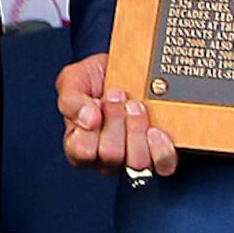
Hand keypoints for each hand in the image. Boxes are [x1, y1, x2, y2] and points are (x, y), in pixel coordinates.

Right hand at [57, 53, 177, 178]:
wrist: (130, 66)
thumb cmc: (98, 77)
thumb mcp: (73, 79)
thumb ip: (70, 100)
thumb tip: (88, 121)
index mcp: (78, 146)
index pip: (82, 152)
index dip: (92, 127)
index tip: (97, 102)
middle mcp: (104, 159)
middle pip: (111, 155)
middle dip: (116, 120)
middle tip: (118, 97)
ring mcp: (132, 160)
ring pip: (137, 162)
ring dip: (137, 129)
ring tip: (136, 106)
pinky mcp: (159, 157)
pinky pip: (163, 166)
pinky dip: (161, 148)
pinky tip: (156, 130)